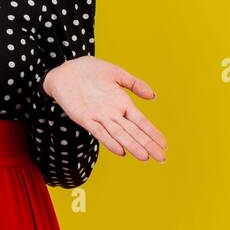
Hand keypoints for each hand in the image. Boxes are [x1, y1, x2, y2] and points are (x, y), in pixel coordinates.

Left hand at [41, 55, 166, 161]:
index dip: (152, 133)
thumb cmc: (90, 70)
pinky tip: (120, 151)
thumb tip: (153, 96)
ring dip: (131, 146)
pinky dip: (109, 141)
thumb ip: (135, 84)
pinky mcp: (84, 118)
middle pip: (133, 132)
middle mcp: (113, 113)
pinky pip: (98, 131)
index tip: (164, 144)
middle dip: (147, 145)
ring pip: (119, 135)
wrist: (65, 70)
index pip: (141, 122)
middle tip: (162, 159)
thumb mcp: (116, 73)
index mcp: (122, 103)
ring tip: (145, 157)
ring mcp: (99, 117)